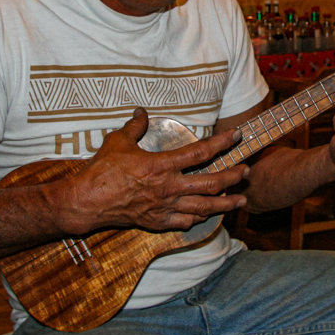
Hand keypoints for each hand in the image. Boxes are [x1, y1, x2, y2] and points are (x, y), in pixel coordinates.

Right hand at [60, 108, 247, 233]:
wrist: (87, 203)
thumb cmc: (101, 171)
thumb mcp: (117, 142)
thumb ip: (135, 126)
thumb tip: (141, 112)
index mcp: (162, 165)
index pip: (200, 152)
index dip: (222, 143)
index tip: (237, 136)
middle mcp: (169, 188)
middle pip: (211, 183)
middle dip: (233, 177)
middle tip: (247, 172)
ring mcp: (165, 207)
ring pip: (204, 207)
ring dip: (225, 203)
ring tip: (241, 201)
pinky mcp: (158, 222)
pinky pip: (186, 222)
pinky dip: (200, 219)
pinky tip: (208, 215)